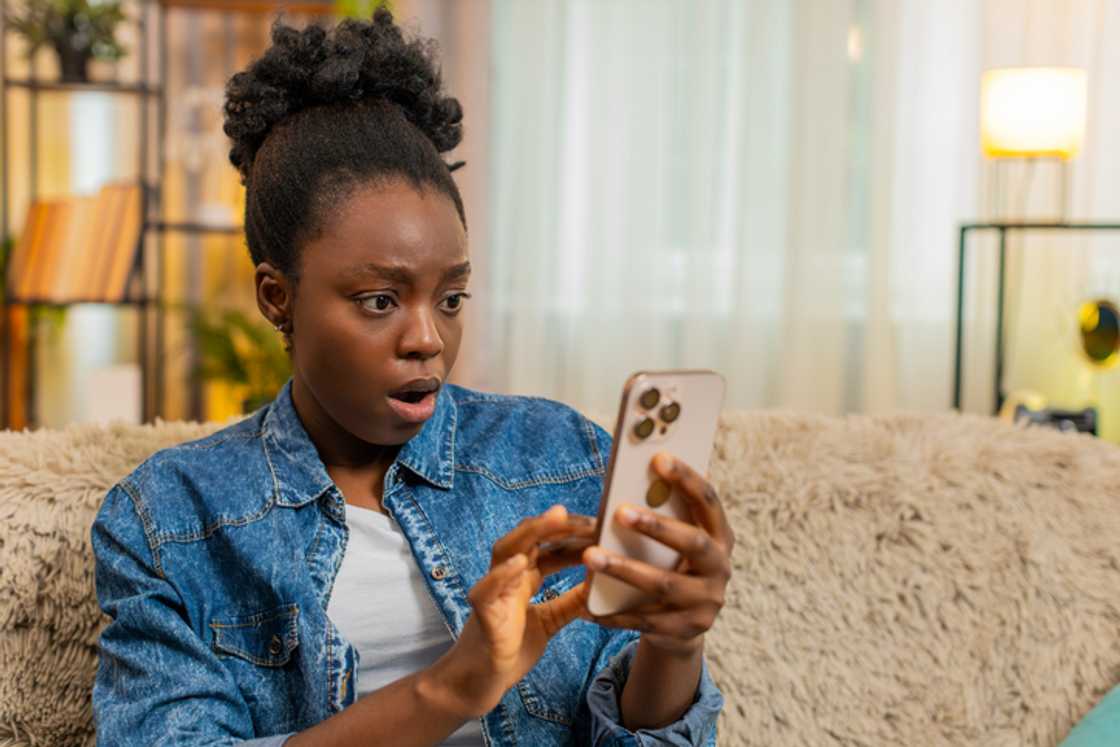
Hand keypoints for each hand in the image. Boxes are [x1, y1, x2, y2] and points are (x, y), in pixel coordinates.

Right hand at [428, 505, 594, 717]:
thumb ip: (570, 602)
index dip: (571, 536)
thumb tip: (597, 581)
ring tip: (557, 518)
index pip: (548, 547)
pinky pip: (486, 590)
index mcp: (522, 579)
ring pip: (505, 551)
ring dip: (531, 533)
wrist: (480, 685)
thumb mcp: (550, 621)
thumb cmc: (510, 649)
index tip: (600, 528)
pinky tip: (520, 562)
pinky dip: (501, 574)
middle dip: (556, 525)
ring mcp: (493, 593)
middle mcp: (506, 579)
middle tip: (588, 518)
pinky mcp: (483, 615)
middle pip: (528, 539)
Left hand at [582, 453, 734, 654]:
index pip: (708, 501)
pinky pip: (646, 620)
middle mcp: (720, 568)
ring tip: (590, 556)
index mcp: (720, 537)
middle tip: (619, 511)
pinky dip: (616, 613)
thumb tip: (638, 474)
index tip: (659, 457)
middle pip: (692, 543)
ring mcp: (706, 603)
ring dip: (624, 568)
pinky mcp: (685, 631)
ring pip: (663, 584)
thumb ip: (666, 514)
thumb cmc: (671, 566)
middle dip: (656, 526)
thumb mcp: (677, 542)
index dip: (687, 479)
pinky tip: (588, 606)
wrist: (682, 627)